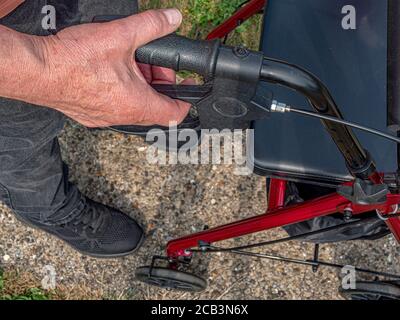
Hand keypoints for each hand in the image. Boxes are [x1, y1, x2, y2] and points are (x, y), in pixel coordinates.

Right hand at [33, 9, 192, 126]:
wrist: (38, 70)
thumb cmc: (74, 60)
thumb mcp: (121, 36)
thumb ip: (151, 26)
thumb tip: (172, 19)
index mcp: (136, 104)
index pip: (174, 113)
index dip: (186, 100)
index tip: (186, 87)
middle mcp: (123, 116)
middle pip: (154, 105)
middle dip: (158, 82)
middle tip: (150, 63)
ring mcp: (105, 118)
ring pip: (134, 105)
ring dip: (139, 85)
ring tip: (128, 62)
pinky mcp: (91, 115)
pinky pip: (115, 106)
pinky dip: (120, 90)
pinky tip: (109, 71)